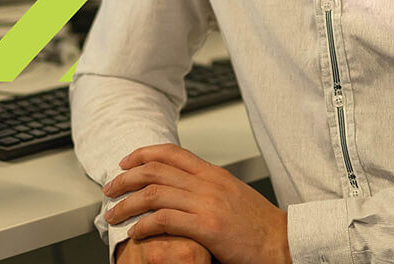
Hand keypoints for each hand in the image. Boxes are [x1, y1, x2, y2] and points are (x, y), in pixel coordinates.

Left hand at [104, 143, 289, 263]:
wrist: (283, 241)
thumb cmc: (259, 225)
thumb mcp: (232, 194)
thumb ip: (208, 187)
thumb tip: (182, 187)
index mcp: (213, 174)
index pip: (171, 153)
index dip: (142, 154)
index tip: (125, 162)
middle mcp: (208, 183)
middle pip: (155, 170)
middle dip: (125, 178)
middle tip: (110, 189)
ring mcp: (208, 203)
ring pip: (154, 194)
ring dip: (127, 204)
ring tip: (114, 215)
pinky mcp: (207, 227)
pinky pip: (164, 221)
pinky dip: (144, 226)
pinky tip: (136, 232)